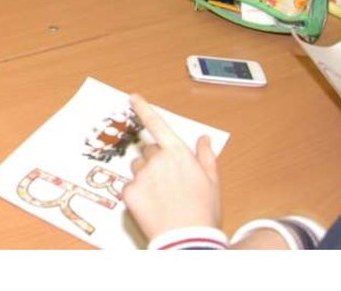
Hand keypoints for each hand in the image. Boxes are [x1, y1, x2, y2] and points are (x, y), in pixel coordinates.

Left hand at [122, 94, 222, 240]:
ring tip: (161, 197)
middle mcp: (157, 160)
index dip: (144, 109)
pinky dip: (137, 194)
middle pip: (149, 151)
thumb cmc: (203, 213)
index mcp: (178, 153)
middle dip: (155, 160)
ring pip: (138, 168)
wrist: (187, 241)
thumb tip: (204, 138)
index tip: (133, 98)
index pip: (157, 124)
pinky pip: (129, 187)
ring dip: (145, 176)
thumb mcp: (212, 182)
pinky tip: (151, 206)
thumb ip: (205, 156)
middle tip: (168, 182)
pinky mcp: (128, 192)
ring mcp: (141, 176)